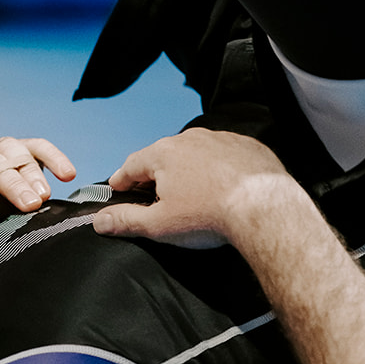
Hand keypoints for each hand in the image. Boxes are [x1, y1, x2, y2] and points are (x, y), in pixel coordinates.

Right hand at [91, 128, 291, 248]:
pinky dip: (219, 168)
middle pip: (163, 157)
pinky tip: (223, 188)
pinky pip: (225, 155)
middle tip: (155, 197)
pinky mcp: (247, 146)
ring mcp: (221, 139)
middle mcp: (190, 138)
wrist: (265, 210)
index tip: (116, 189)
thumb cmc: (210, 216)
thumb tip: (99, 221)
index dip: (121, 180)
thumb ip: (126, 220)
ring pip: (195, 153)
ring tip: (193, 195)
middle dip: (156, 175)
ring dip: (189, 170)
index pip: (131, 165)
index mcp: (163, 154)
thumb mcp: (159, 225)